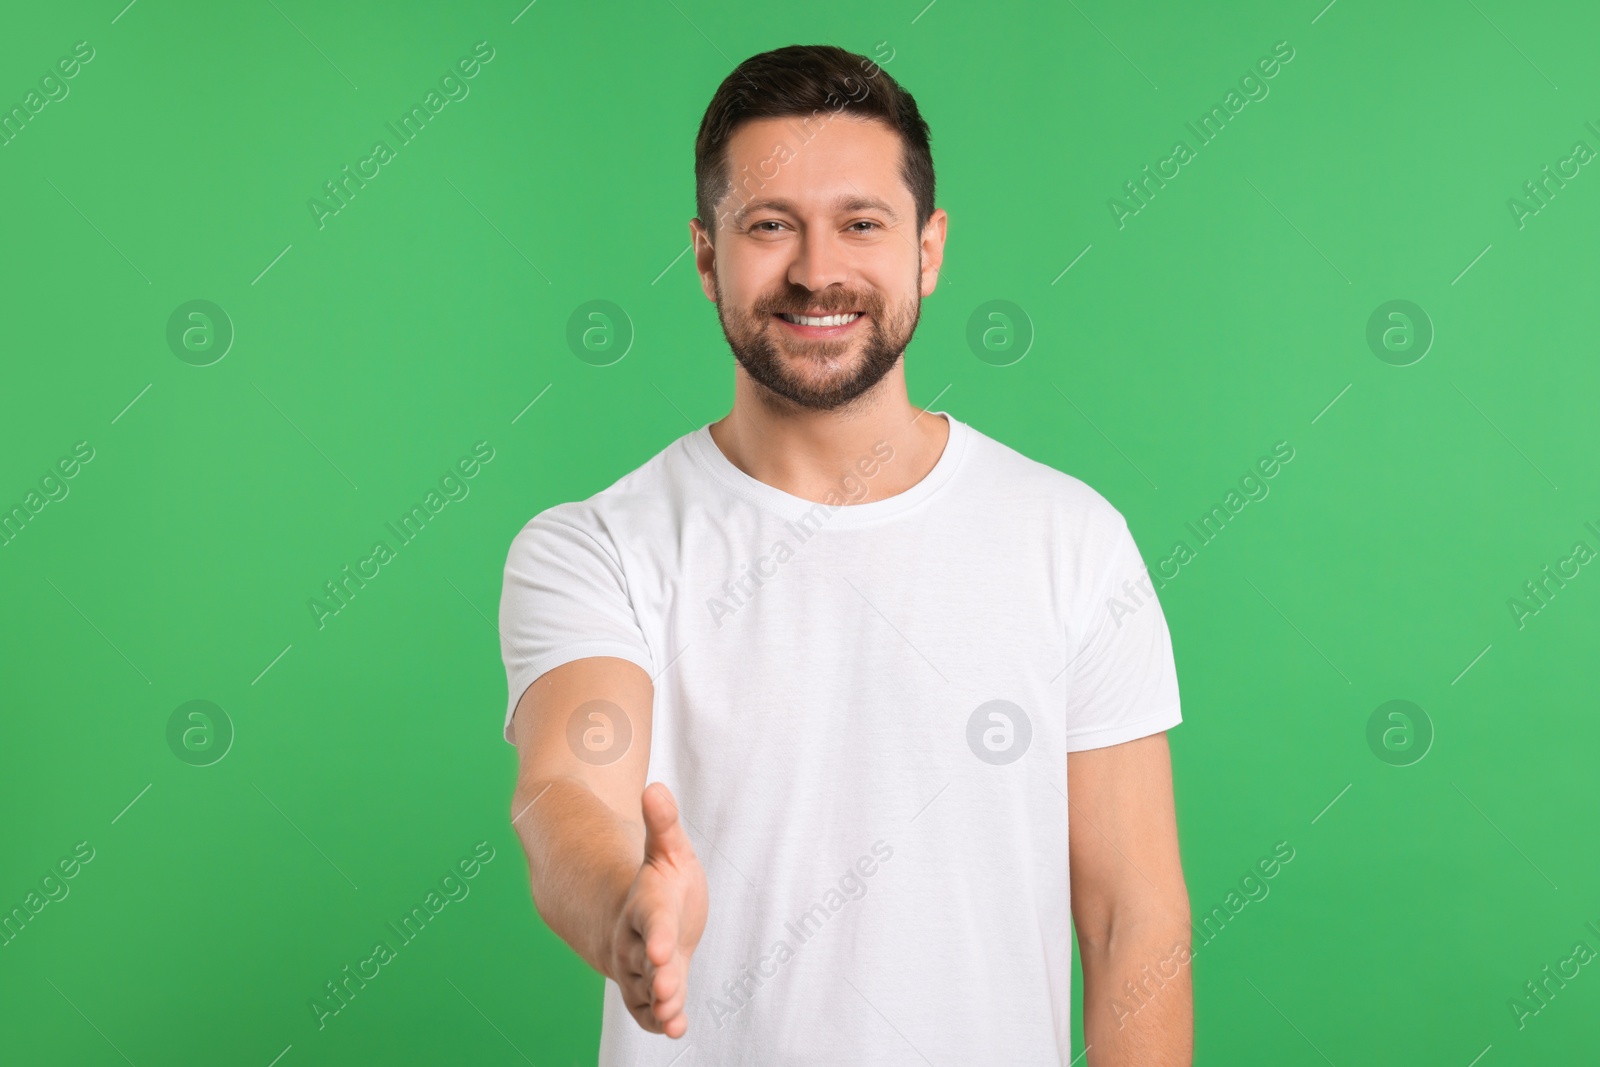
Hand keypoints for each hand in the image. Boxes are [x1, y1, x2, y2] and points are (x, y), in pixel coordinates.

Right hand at [609, 782, 707, 1037]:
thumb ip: (662, 823)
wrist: (637, 915)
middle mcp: (638, 942)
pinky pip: (651, 1009)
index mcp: (645, 906)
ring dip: (660, 1004)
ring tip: (671, 1015)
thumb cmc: (657, 880)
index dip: (656, 933)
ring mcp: (643, 969)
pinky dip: (662, 1021)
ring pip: (647, 990)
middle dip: (658, 977)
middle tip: (669, 991)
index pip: (651, 920)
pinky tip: (675, 1030)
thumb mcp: (666, 849)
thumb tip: (655, 787)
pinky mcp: (652, 989)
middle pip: (645, 962)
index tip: (662, 948)